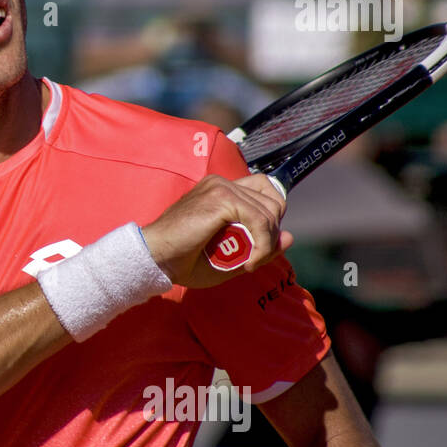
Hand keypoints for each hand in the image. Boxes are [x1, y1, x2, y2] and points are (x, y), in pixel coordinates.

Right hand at [142, 173, 291, 287]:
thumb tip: (291, 237)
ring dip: (267, 243)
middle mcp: (221, 183)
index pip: (265, 188)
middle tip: (254, 256)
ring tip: (249, 262)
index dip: (271, 216)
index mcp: (219, 189)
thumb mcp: (230, 257)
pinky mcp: (221, 199)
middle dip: (271, 232)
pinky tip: (249, 263)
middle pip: (273, 200)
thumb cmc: (183, 260)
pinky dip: (262, 246)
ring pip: (269, 212)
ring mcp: (221, 188)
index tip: (259, 243)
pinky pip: (259, 221)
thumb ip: (260, 246)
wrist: (155, 259)